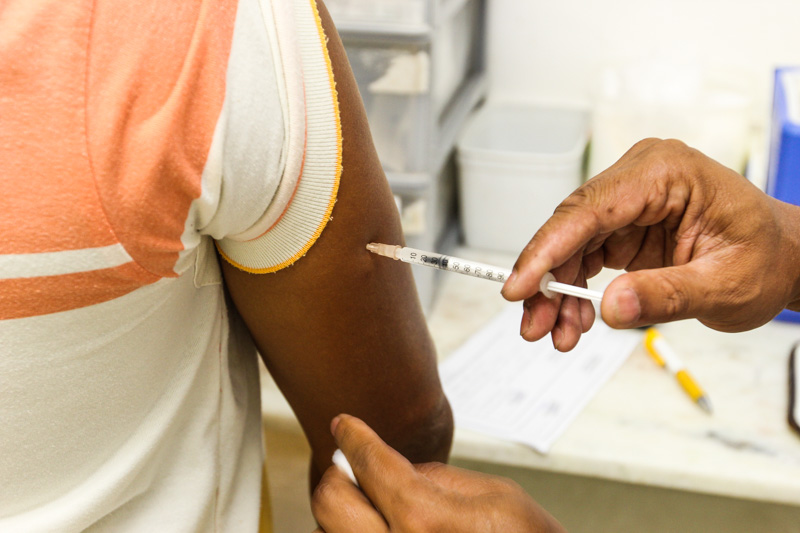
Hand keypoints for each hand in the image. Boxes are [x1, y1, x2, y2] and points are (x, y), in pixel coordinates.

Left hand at [311, 414, 564, 532]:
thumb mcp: (497, 496)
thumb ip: (437, 477)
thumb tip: (396, 468)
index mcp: (425, 521)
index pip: (370, 464)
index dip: (354, 437)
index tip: (345, 426)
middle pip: (329, 501)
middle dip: (340, 474)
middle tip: (353, 463)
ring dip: (346, 511)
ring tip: (373, 503)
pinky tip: (381, 526)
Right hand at [501, 138, 799, 349]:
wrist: (783, 260)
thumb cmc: (767, 258)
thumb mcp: (725, 284)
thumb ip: (667, 294)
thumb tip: (610, 307)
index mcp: (665, 173)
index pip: (589, 209)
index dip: (546, 250)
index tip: (518, 286)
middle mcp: (640, 180)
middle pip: (570, 229)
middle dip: (546, 281)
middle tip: (534, 325)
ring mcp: (629, 203)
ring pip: (570, 246)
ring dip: (557, 292)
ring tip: (558, 334)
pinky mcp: (624, 227)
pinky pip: (584, 258)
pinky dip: (574, 292)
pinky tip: (574, 321)